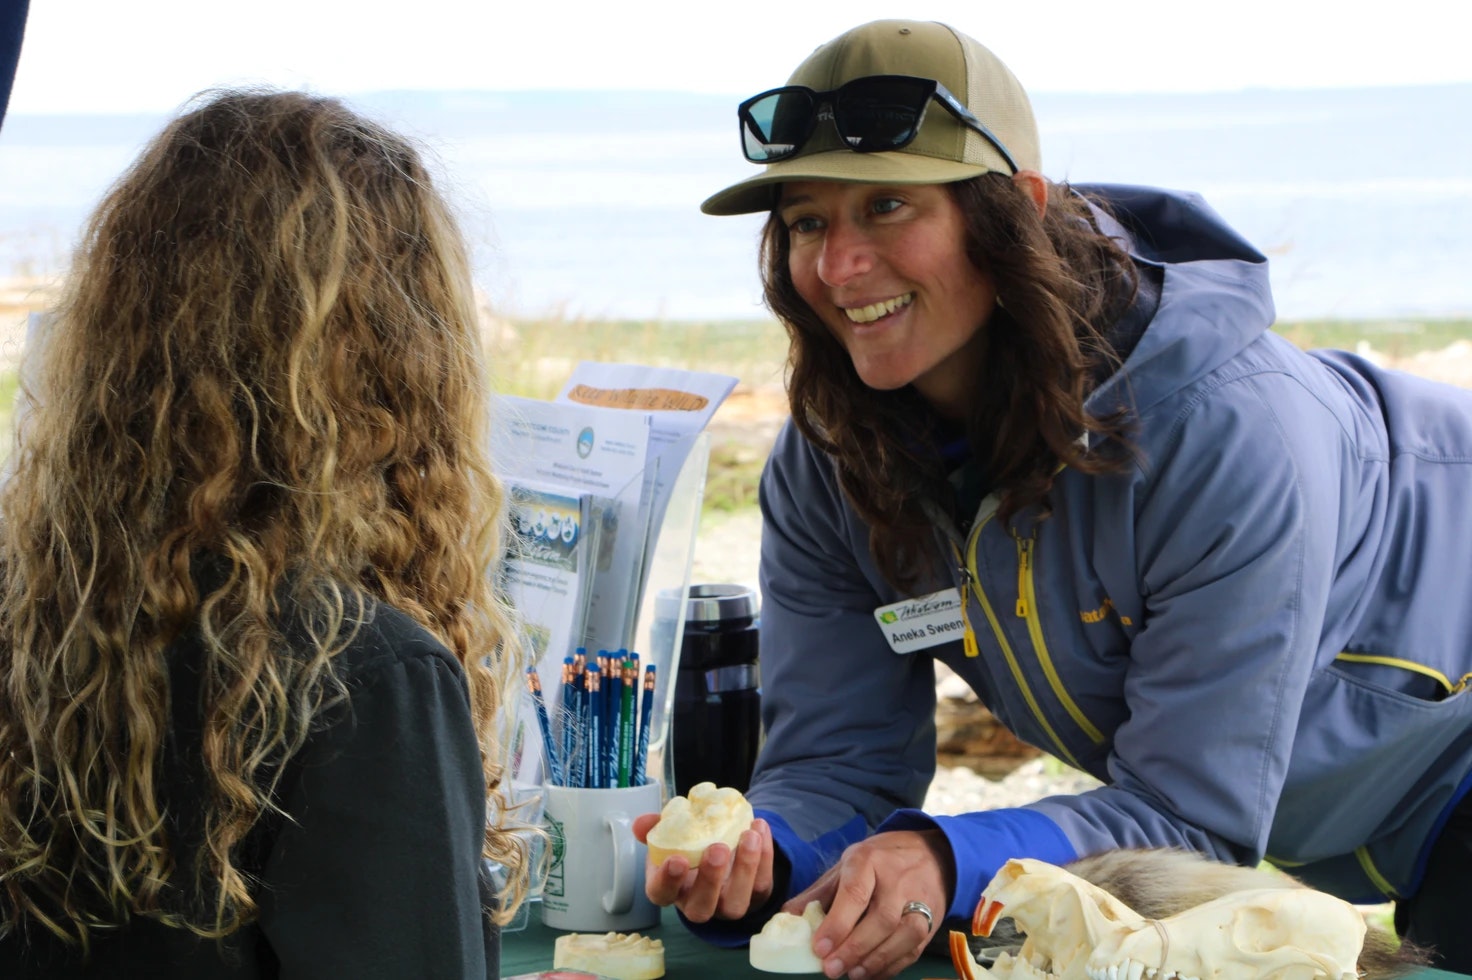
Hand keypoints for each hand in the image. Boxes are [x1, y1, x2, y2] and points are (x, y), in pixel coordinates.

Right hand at [633, 812, 774, 920]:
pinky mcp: (755, 895)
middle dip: (710, 880)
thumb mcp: (671, 833)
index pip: (662, 893)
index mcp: (670, 888)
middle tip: (717, 848)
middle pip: (701, 907)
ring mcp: (727, 904)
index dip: (668, 881)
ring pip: (736, 902)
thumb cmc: (690, 844)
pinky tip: (759, 828)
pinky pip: (761, 884)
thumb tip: (643, 823)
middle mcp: (698, 903)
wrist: (722, 847)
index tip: (677, 860)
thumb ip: (656, 826)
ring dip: (745, 869)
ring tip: (748, 835)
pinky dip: (764, 855)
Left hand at [788, 829, 952, 979]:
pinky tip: (871, 973)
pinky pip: (913, 949)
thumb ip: (819, 893)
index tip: (819, 948)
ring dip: (875, 960)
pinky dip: (891, 966)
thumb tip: (789, 917)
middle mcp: (898, 880)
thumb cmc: (880, 861)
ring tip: (851, 974)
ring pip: (903, 936)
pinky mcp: (932, 922)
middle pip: (881, 919)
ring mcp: (920, 901)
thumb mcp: (847, 865)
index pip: (855, 893)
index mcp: (869, 860)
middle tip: (830, 969)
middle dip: (854, 948)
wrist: (930, 854)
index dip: (837, 924)